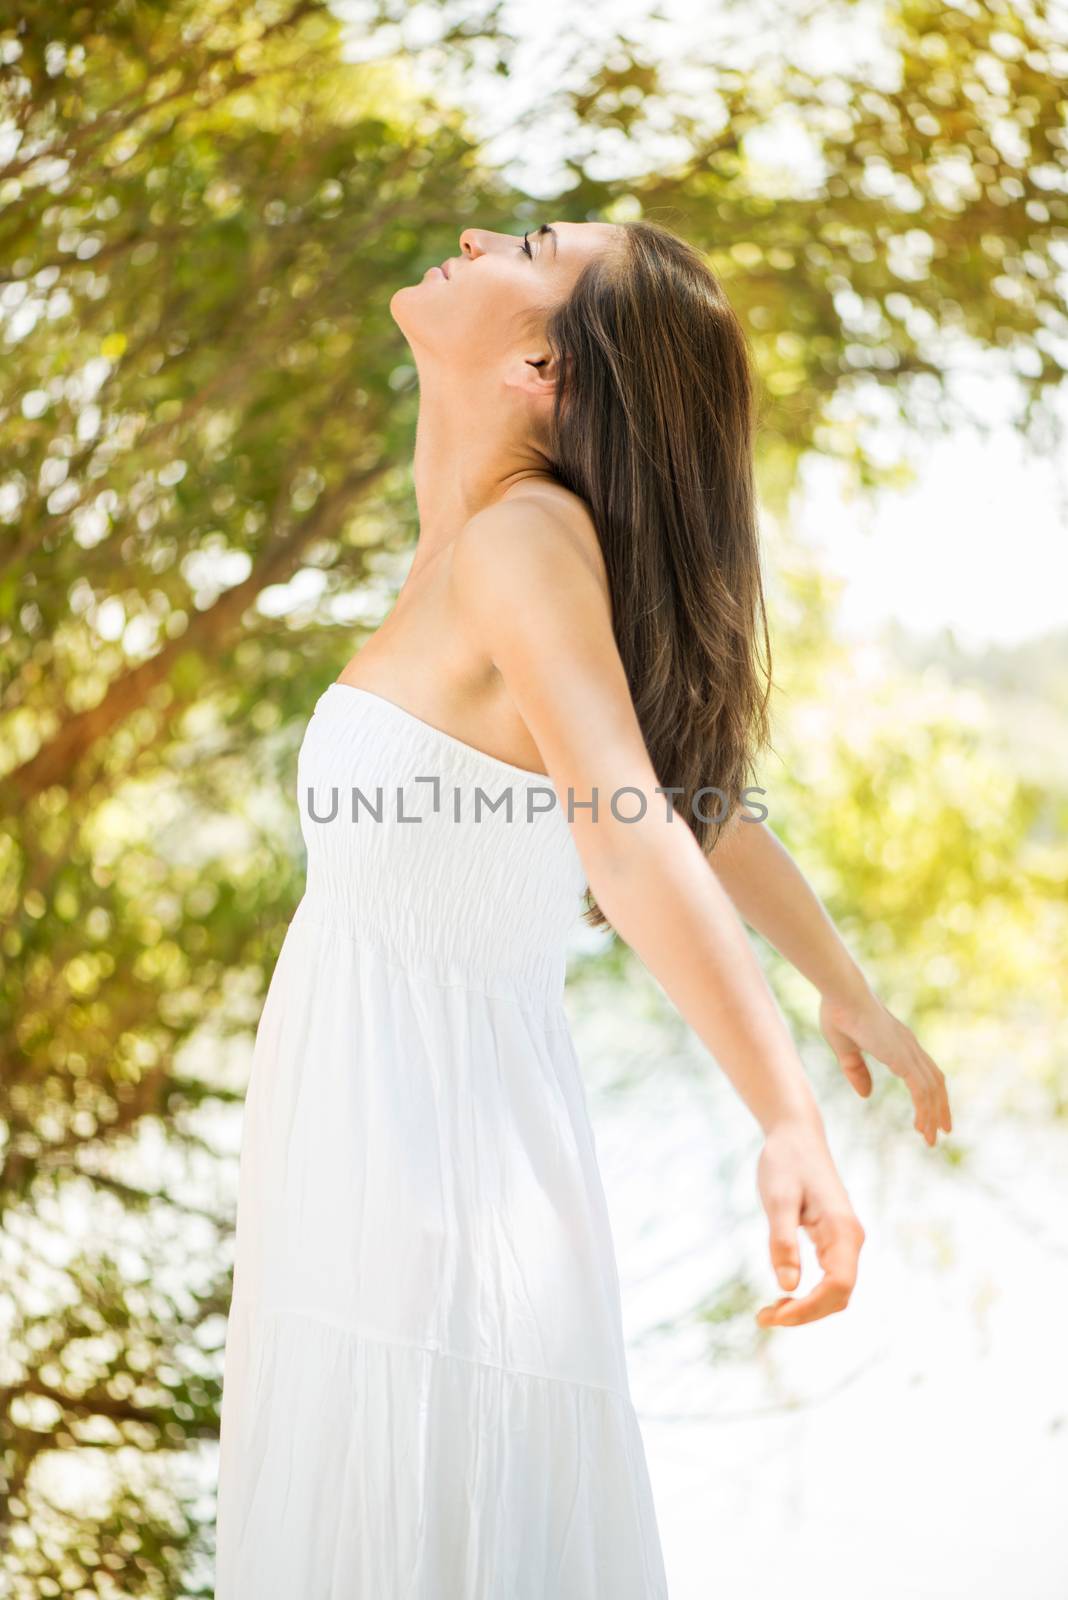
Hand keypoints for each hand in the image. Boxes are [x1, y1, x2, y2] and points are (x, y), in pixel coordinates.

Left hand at [756, 1115, 864, 1327]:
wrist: (796, 1135)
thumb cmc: (786, 1162)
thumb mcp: (777, 1199)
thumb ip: (782, 1241)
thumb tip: (787, 1286)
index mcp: (842, 1230)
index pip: (838, 1286)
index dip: (809, 1308)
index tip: (776, 1315)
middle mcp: (850, 1239)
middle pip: (839, 1295)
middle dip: (805, 1314)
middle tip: (764, 1318)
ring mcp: (844, 1240)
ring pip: (835, 1290)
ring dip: (806, 1307)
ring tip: (770, 1312)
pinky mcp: (833, 1239)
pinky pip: (829, 1277)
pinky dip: (808, 1294)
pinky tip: (783, 1295)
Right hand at [819, 984, 951, 1146]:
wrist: (841, 993)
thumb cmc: (839, 1011)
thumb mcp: (845, 1049)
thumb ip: (856, 1071)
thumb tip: (866, 1095)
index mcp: (898, 1042)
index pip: (925, 1071)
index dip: (931, 1092)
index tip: (930, 1112)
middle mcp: (910, 1046)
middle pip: (936, 1082)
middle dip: (940, 1107)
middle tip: (942, 1131)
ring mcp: (908, 1051)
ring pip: (932, 1090)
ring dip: (933, 1115)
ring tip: (930, 1138)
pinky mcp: (902, 1058)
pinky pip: (921, 1090)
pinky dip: (925, 1110)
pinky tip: (920, 1126)